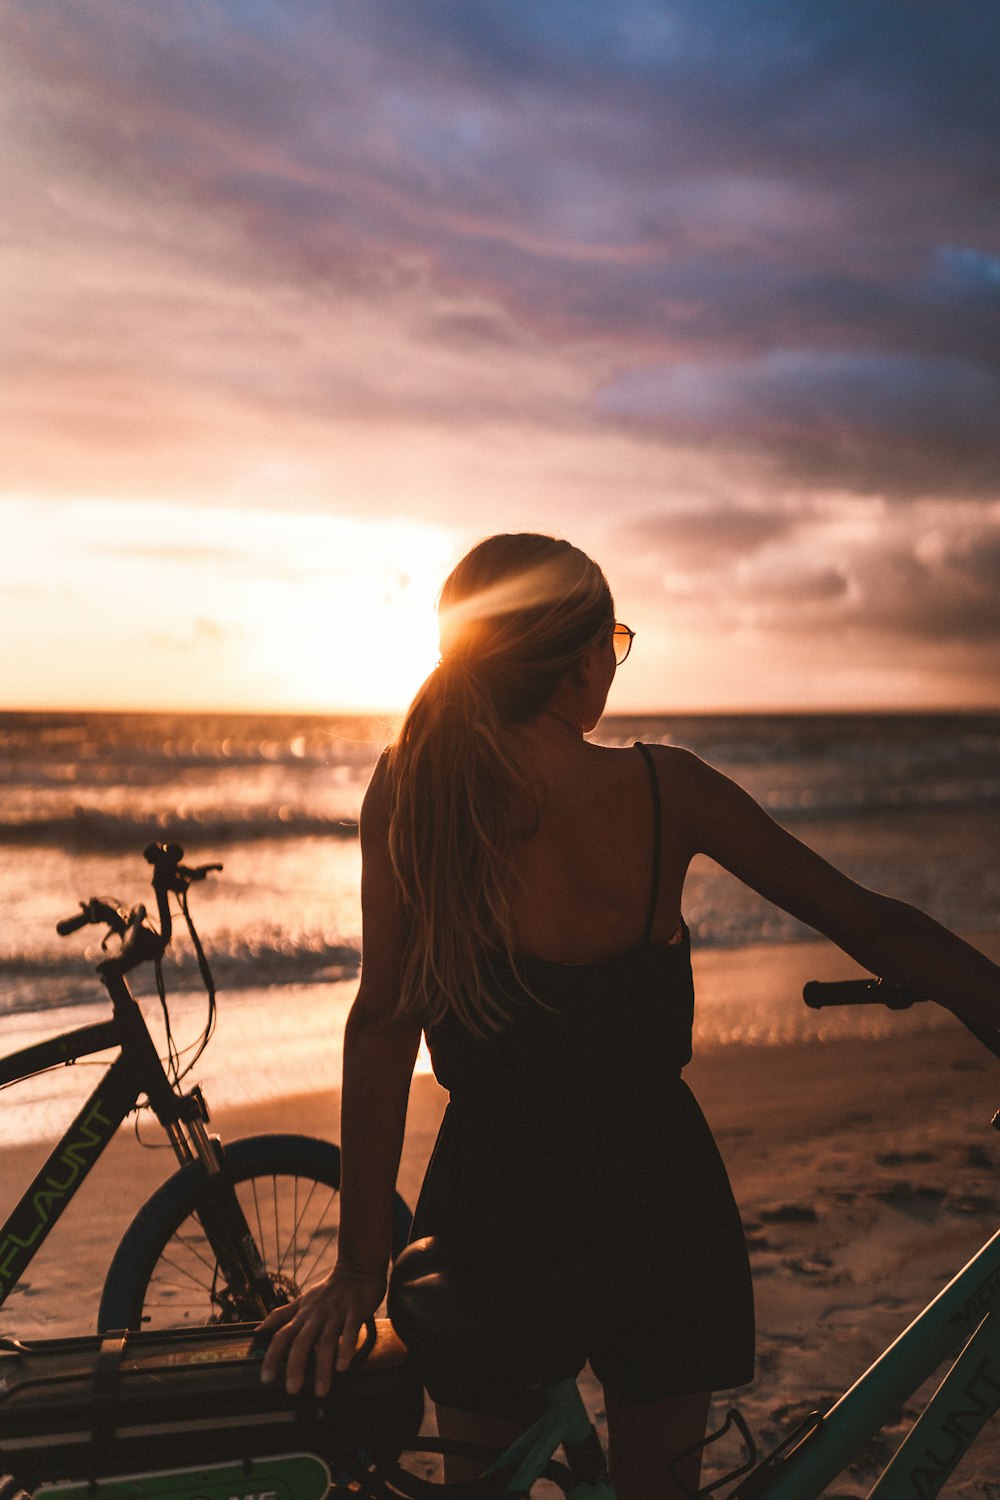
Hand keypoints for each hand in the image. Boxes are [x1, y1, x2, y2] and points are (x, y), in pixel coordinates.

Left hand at [257, 1262, 386, 1396]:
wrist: (358, 1267)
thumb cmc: (329, 1289)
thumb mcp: (302, 1300)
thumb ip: (281, 1315)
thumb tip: (258, 1329)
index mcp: (303, 1314)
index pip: (282, 1336)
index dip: (272, 1356)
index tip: (266, 1379)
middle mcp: (317, 1315)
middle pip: (302, 1342)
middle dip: (296, 1366)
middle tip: (292, 1390)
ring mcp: (336, 1313)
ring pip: (326, 1341)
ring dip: (322, 1367)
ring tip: (321, 1390)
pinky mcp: (355, 1311)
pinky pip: (350, 1331)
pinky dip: (346, 1348)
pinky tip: (343, 1366)